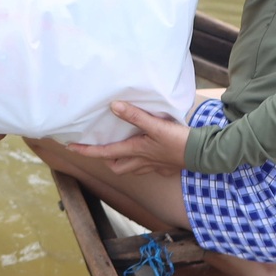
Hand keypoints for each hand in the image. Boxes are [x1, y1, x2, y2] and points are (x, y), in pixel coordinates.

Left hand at [64, 101, 189, 175]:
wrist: (204, 155)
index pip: (105, 153)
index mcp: (136, 151)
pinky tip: (148, 154)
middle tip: (100, 149)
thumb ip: (135, 116)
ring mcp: (155, 166)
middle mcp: (142, 161)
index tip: (71, 148)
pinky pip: (150, 167)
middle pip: (118, 166)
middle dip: (107, 159)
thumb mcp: (155, 126)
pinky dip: (144, 162)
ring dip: (124, 161)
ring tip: (121, 149)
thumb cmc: (179, 141)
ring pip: (133, 168)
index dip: (87, 151)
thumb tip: (113, 106)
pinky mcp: (166, 166)